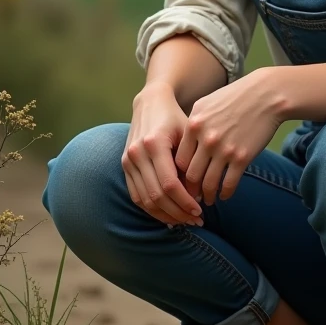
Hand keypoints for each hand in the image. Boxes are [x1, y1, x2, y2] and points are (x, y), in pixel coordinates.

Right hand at [122, 82, 204, 226]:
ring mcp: (128, 160)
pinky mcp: (124, 166)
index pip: (169, 184)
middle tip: (196, 220)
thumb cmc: (175, 118)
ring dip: (165, 215)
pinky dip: (152, 210)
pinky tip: (168, 215)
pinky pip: (136, 196)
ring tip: (185, 221)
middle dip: (177, 212)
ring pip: (144, 200)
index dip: (185, 202)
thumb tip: (197, 195)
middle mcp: (137, 153)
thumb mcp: (188, 134)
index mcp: (154, 144)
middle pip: (156, 195)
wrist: (151, 103)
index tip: (200, 211)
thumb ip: (191, 162)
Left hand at [175, 68, 285, 205]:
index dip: (179, 174)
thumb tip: (185, 144)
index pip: (179, 159)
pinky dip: (225, 193)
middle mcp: (206, 139)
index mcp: (194, 125)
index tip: (183, 181)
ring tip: (208, 200)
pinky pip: (229, 183)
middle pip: (191, 174)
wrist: (267, 95)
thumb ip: (194, 123)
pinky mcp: (242, 157)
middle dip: (190, 189)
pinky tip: (225, 195)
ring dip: (207, 195)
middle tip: (192, 196)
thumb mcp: (207, 104)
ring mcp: (224, 150)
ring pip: (208, 183)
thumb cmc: (236, 97)